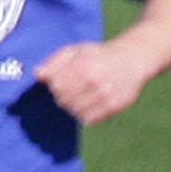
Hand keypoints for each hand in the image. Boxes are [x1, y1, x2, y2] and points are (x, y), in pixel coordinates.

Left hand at [33, 38, 153, 125]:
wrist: (133, 59)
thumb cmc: (100, 55)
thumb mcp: (77, 51)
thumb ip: (55, 62)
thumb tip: (37, 75)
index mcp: (83, 65)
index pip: (56, 86)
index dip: (56, 86)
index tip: (63, 81)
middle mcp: (94, 80)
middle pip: (64, 101)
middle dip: (64, 97)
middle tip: (75, 89)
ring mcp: (104, 95)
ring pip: (75, 112)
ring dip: (75, 107)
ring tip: (84, 96)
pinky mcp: (113, 107)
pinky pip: (88, 120)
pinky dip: (85, 115)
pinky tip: (91, 103)